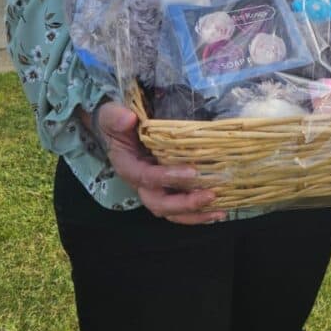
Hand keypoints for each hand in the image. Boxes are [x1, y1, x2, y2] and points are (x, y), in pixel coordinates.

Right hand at [94, 101, 224, 223]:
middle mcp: (140, 184)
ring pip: (172, 212)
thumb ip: (115, 117)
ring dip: (196, 214)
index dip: (168, 177)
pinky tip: (219, 211)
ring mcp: (154, 189)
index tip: (192, 171)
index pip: (146, 177)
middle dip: (185, 203)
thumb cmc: (115, 123)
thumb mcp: (110, 115)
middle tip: (210, 195)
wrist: (116, 132)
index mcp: (128, 167)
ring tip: (220, 212)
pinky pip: (181, 207)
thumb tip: (128, 119)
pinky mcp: (166, 189)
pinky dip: (199, 212)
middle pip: (160, 204)